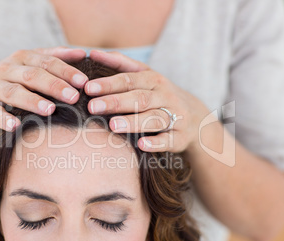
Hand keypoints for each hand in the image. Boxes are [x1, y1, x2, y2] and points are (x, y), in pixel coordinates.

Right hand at [0, 47, 88, 131]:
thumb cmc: (13, 79)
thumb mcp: (30, 64)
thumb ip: (55, 57)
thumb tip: (82, 53)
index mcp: (22, 58)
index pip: (47, 62)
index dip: (66, 71)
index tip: (84, 82)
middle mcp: (6, 70)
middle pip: (32, 75)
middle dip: (54, 85)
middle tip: (74, 97)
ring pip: (13, 92)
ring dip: (32, 100)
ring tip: (50, 110)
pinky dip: (3, 119)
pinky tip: (15, 126)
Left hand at [86, 50, 209, 152]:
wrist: (195, 117)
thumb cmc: (159, 95)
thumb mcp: (146, 76)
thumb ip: (121, 64)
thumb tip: (93, 53)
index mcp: (153, 80)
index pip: (129, 80)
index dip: (109, 84)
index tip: (88, 88)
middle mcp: (164, 96)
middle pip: (139, 98)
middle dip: (115, 102)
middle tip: (93, 107)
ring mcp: (174, 116)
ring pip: (153, 118)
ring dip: (133, 122)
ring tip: (113, 125)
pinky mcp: (179, 137)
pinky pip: (168, 140)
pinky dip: (155, 143)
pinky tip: (142, 144)